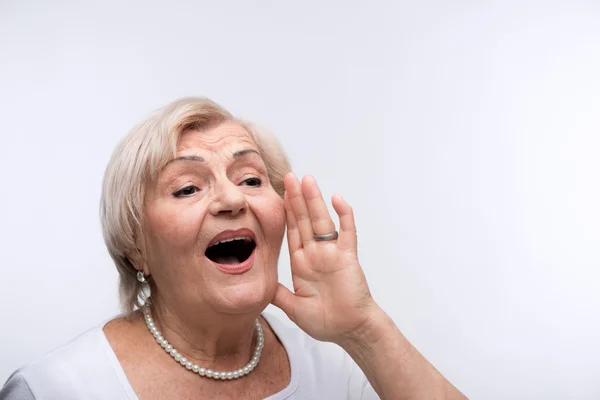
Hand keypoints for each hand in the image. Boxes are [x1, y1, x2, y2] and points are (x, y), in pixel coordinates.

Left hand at [271, 173, 375, 343]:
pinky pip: (347, 232)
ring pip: (322, 221)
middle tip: (289, 176)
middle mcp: (315, 253)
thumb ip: (277, 294)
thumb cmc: (326, 321)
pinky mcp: (348, 257)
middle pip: (304, 220)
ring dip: (315, 200)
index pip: (291, 231)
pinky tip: (338, 199)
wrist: (350, 331)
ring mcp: (332, 253)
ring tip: (307, 180)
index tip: (278, 193)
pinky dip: (344, 215)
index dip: (285, 212)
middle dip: (296, 198)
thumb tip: (258, 286)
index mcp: (301, 263)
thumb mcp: (293, 307)